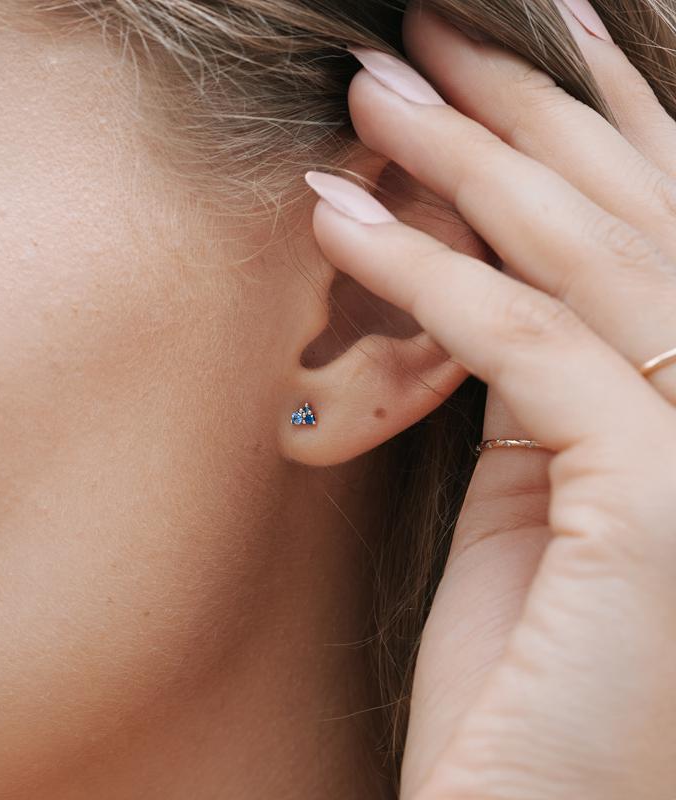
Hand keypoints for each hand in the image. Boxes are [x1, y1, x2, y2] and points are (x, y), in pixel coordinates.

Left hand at [305, 6, 675, 798]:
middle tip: (421, 34)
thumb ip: (526, 387)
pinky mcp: (655, 508)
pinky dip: (429, 274)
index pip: (645, 225)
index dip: (583, 121)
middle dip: (518, 109)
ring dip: (463, 160)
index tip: (503, 46)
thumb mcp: (527, 503)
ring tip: (371, 90)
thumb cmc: (526, 676)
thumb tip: (475, 269)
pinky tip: (343, 213)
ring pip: (580, 259)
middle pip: (618, 215)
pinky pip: (523, 348)